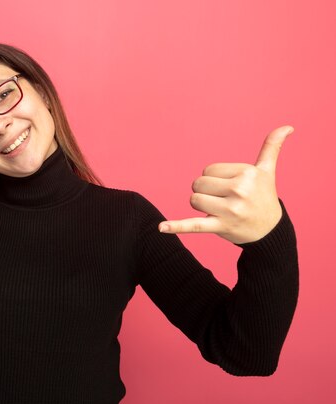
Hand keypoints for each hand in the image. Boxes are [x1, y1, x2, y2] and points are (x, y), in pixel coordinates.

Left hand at [158, 125, 293, 243]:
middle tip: (224, 200)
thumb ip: (272, 147)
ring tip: (219, 210)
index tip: (230, 187)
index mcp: (246, 173)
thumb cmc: (263, 196)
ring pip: (194, 200)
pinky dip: (176, 227)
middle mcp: (239, 190)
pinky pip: (193, 226)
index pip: (208, 170)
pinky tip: (161, 228)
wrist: (270, 231)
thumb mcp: (267, 171)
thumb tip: (287, 126)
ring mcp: (230, 210)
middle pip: (198, 184)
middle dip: (206, 192)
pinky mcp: (220, 227)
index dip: (214, 179)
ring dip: (201, 206)